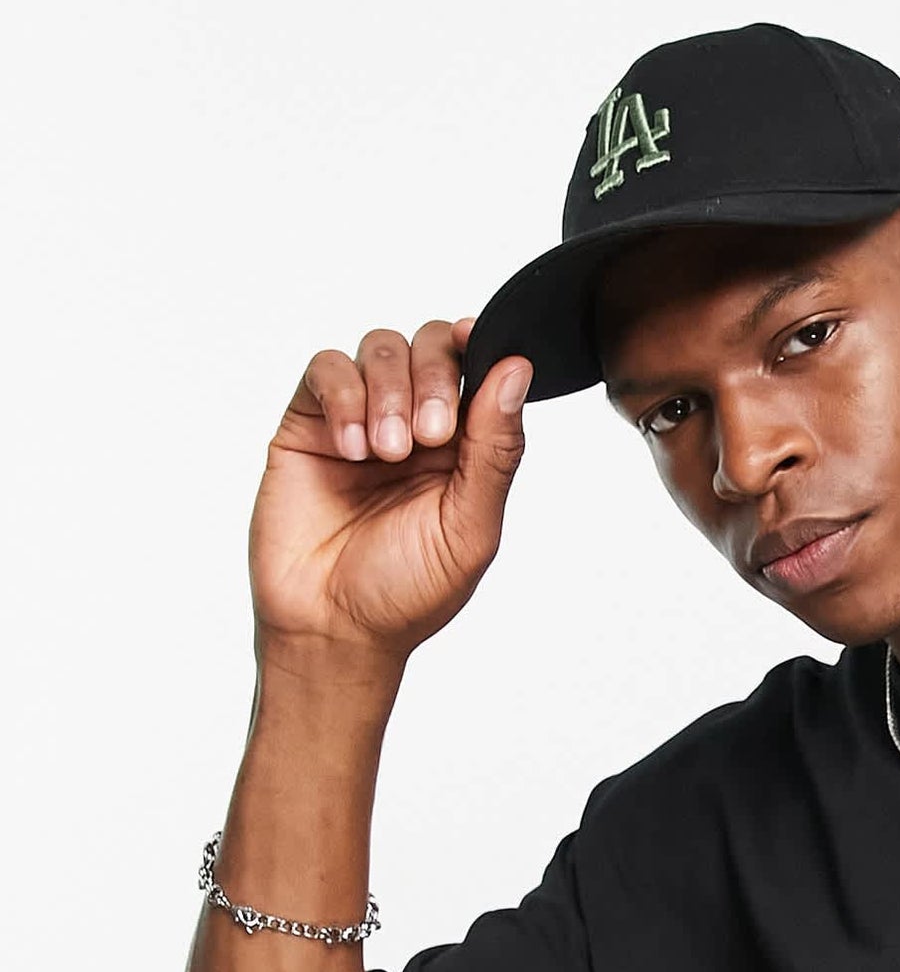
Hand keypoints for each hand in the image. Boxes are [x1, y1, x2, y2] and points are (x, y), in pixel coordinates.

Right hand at [249, 314, 531, 666]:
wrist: (333, 628)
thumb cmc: (405, 592)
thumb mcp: (470, 528)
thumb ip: (496, 450)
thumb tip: (516, 369)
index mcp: (463, 449)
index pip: (477, 368)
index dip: (478, 345)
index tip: (473, 343)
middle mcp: (414, 424)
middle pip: (429, 345)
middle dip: (433, 376)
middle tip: (428, 437)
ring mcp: (361, 419)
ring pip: (380, 348)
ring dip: (389, 391)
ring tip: (386, 452)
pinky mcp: (310, 424)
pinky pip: (326, 368)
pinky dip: (343, 397)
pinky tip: (352, 448)